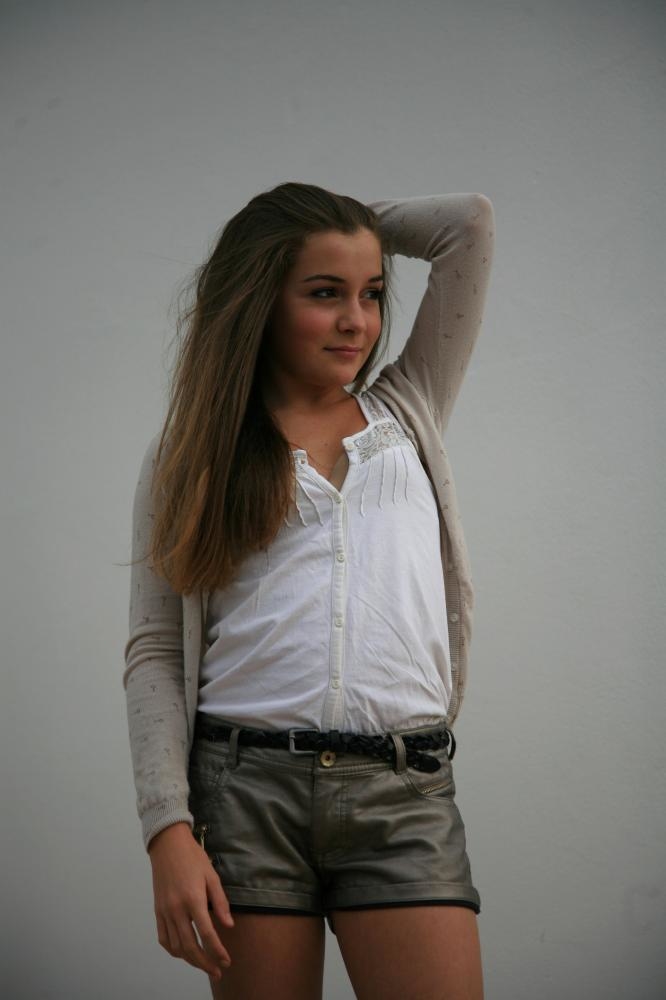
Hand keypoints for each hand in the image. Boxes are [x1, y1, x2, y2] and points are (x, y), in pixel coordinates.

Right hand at [148, 821, 234, 981]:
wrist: (167, 845)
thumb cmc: (193, 857)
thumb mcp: (212, 875)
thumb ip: (220, 902)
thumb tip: (228, 925)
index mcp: (193, 899)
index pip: (207, 934)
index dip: (218, 951)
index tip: (227, 961)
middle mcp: (176, 909)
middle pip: (190, 947)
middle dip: (205, 963)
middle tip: (217, 970)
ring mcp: (164, 911)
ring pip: (176, 947)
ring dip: (190, 960)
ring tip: (204, 963)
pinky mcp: (157, 911)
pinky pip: (164, 938)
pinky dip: (174, 950)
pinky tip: (184, 952)